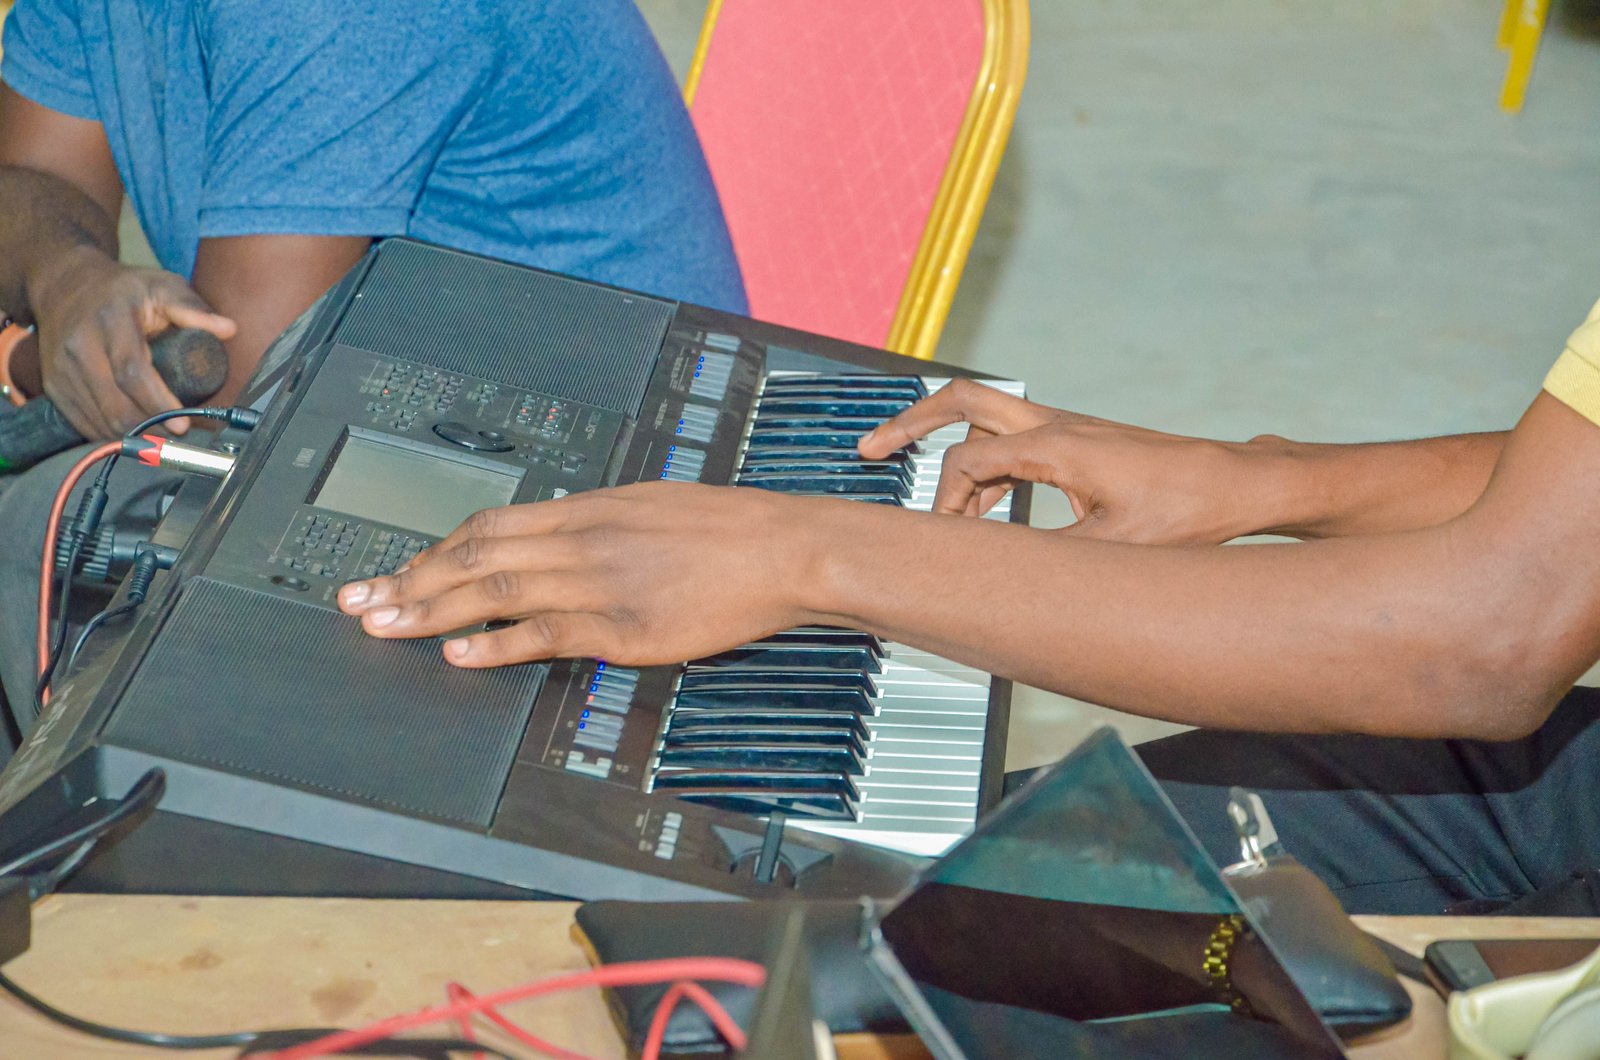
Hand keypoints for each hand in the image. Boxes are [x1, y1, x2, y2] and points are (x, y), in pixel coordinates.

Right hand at [29, 246, 235, 436]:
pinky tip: (132, 433)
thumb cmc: (122, 289)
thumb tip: (228, 329)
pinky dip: (108, 434)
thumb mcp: (161, 286)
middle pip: (114, 404)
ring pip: (98, 418)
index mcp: (110, 320)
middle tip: (178, 433)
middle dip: (150, 427)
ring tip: (160, 435)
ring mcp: (62, 367)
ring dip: (132, 435)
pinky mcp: (53, 384)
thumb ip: (193, 308)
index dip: (158, 403)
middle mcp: (80, 345)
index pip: (132, 372)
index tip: (182, 424)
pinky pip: (82, 421)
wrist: (65, 285)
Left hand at [336, 482, 826, 667]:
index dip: (436, 551)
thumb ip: (598, 525)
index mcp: (588, 508)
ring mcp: (599, 582)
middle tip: (362, 601)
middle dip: (411, 580)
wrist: (782, 548)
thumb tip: (560, 538)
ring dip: (432, 611)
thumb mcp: (651, 507)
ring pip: (496, 590)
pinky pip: (544, 634)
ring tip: (384, 626)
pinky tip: (458, 653)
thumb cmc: (728, 530)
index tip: (401, 569)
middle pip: (476, 555)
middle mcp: (581, 539)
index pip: (491, 526)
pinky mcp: (622, 625)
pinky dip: (496, 644)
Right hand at [858, 377, 1286, 544]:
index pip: (970, 459)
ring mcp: (1067, 430)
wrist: (1238, 483)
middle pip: (963, 401)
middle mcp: (1056, 426)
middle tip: (871, 450)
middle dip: (911, 423)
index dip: (943, 501)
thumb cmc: (1188, 511)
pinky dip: (986, 468)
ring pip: (986, 418)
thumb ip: (1048, 561)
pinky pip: (1012, 441)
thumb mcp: (1113, 551)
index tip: (936, 541)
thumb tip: (999, 585)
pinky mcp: (1078, 443)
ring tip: (931, 507)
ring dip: (950, 454)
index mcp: (1057, 447)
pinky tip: (984, 510)